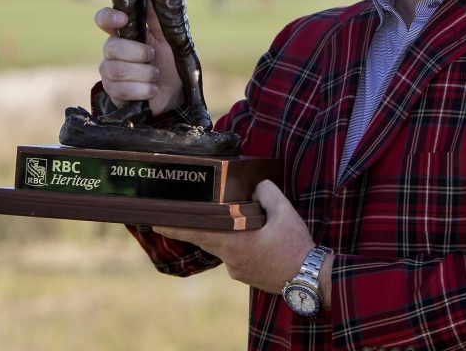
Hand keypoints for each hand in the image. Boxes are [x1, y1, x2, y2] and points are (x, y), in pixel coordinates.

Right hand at [95, 2, 183, 115]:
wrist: (174, 93)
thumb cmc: (169, 62)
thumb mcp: (168, 39)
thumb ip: (158, 20)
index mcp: (124, 33)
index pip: (104, 19)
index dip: (108, 17)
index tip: (123, 19)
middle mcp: (112, 50)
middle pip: (112, 47)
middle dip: (138, 53)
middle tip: (152, 56)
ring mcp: (109, 71)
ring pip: (118, 70)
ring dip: (144, 74)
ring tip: (155, 75)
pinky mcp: (112, 91)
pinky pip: (122, 90)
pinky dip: (143, 90)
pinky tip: (152, 89)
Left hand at [153, 180, 331, 304]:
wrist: (310, 280)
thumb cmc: (296, 247)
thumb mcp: (285, 212)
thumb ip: (267, 193)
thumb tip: (256, 186)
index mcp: (234, 243)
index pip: (198, 233)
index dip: (176, 227)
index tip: (156, 223)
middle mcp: (231, 260)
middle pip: (210, 238)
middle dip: (205, 225)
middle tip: (199, 214)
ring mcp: (238, 271)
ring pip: (228, 247)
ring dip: (233, 235)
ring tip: (256, 226)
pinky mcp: (248, 277)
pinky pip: (239, 257)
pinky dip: (244, 246)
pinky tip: (263, 241)